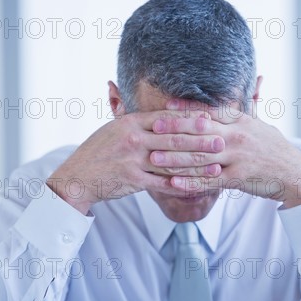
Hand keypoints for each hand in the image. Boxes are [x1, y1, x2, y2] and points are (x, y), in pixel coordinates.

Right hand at [46, 109, 224, 213]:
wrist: (78, 176)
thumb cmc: (98, 152)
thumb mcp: (114, 129)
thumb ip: (138, 121)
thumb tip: (161, 114)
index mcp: (130, 123)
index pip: (166, 118)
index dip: (190, 119)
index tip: (211, 119)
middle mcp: (133, 139)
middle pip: (173, 139)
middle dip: (200, 140)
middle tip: (222, 140)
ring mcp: (133, 160)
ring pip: (171, 162)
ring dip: (196, 164)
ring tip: (216, 165)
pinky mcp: (133, 180)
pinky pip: (162, 183)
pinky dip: (181, 185)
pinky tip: (198, 186)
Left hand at [149, 99, 300, 207]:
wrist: (295, 174)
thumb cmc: (275, 150)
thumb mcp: (261, 125)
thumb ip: (248, 107)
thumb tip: (252, 81)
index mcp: (241, 122)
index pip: (210, 111)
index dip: (187, 108)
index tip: (166, 105)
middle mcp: (238, 137)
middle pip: (201, 131)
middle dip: (174, 130)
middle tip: (152, 128)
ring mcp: (237, 158)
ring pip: (201, 157)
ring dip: (175, 158)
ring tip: (154, 158)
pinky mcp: (238, 179)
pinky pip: (210, 181)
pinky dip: (191, 183)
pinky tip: (173, 184)